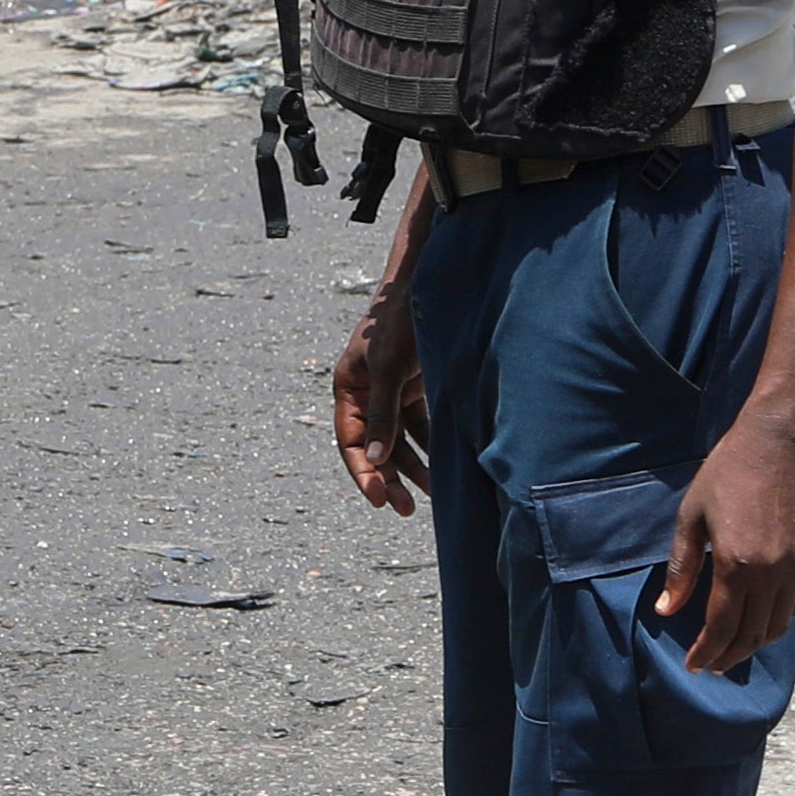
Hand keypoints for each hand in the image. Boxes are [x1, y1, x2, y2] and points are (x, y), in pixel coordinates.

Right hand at [332, 290, 429, 513]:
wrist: (432, 285)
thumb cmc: (402, 323)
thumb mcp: (389, 368)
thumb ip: (383, 413)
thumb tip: (376, 458)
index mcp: (349, 388)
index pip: (351, 441)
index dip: (363, 472)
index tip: (380, 499)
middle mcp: (367, 393)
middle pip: (375, 446)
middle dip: (388, 478)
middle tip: (403, 509)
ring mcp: (393, 392)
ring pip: (400, 441)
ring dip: (412, 468)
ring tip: (431, 495)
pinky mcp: (418, 390)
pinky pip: (422, 427)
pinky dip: (431, 448)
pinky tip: (445, 469)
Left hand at [656, 419, 794, 673]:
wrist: (778, 440)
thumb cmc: (729, 472)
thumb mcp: (692, 517)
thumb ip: (682, 569)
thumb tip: (666, 610)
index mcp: (737, 564)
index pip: (722, 627)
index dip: (706, 652)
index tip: (694, 665)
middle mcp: (771, 573)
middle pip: (752, 634)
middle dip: (729, 655)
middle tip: (711, 664)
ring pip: (778, 625)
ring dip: (755, 643)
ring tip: (735, 648)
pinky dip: (781, 620)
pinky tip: (764, 620)